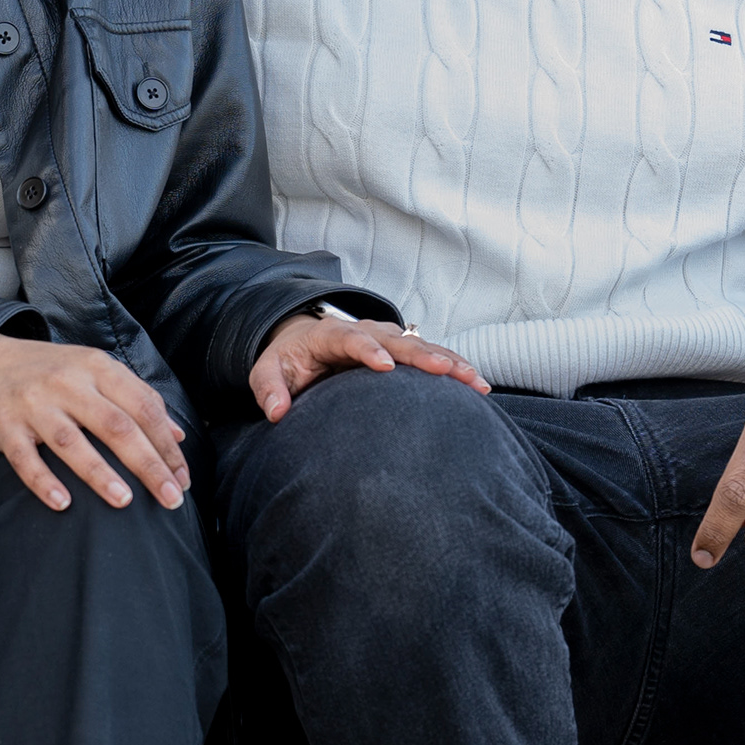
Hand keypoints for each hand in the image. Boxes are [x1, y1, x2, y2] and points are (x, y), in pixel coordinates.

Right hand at [0, 336, 192, 511]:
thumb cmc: (49, 373)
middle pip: (116, 426)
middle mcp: (67, 382)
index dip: (166, 445)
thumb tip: (177, 435)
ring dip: (100, 473)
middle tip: (171, 498)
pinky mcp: (5, 426)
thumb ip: (137, 398)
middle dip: (148, 464)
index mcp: (97, 367)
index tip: (183, 478)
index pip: (143, 407)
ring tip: (125, 501)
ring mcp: (34, 404)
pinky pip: (25, 458)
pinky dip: (44, 481)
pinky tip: (63, 504)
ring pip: (72, 441)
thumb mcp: (95, 372)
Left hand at [248, 309, 488, 421]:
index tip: (385, 367)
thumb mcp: (267, 370)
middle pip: (398, 341)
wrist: (304, 341)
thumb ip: (268, 388)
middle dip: (423, 355)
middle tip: (447, 370)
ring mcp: (387, 339)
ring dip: (450, 361)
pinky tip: (477, 384)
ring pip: (422, 346)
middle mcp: (365, 332)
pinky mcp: (400, 350)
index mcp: (331, 335)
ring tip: (475, 381)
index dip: (369, 351)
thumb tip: (276, 412)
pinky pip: (431, 355)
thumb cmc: (288, 360)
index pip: (352, 340)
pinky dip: (454, 367)